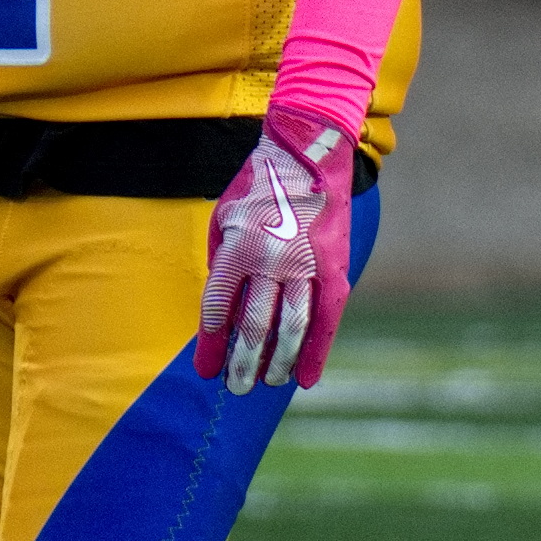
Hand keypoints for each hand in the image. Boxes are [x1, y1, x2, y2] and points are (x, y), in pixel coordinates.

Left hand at [194, 106, 356, 394]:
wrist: (308, 152)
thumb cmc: (257, 188)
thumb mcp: (224, 219)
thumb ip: (222, 265)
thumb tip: (224, 317)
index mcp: (238, 247)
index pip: (218, 310)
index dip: (211, 344)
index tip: (206, 370)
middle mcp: (272, 259)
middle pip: (254, 326)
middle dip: (242, 363)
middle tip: (236, 388)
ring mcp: (306, 264)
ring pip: (291, 327)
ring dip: (277, 361)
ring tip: (267, 382)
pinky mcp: (335, 267)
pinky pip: (326, 318)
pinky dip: (317, 351)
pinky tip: (306, 377)